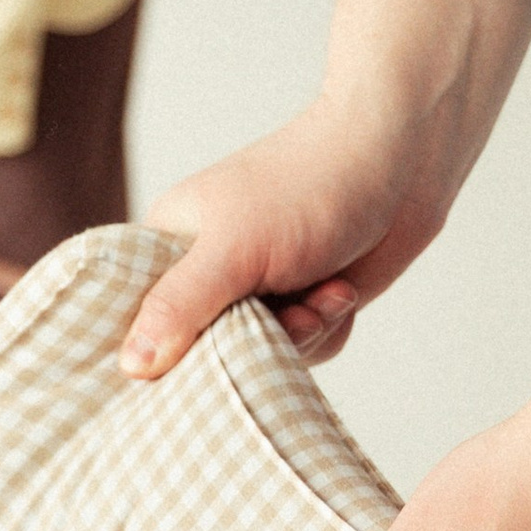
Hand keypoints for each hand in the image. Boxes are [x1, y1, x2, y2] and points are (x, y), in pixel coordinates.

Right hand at [119, 0, 530, 383]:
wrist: (402, 162)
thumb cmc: (309, 185)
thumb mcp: (233, 250)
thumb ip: (179, 308)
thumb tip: (128, 367)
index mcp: (168, 247)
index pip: (135, 324)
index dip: (157, 356)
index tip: (192, 363)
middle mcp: (206, 273)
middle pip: (202, 354)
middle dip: (253, 343)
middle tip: (287, 311)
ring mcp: (256, 290)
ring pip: (259, 357)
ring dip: (302, 335)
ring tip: (325, 290)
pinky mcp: (302, 302)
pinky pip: (302, 351)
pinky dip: (328, 328)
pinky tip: (341, 290)